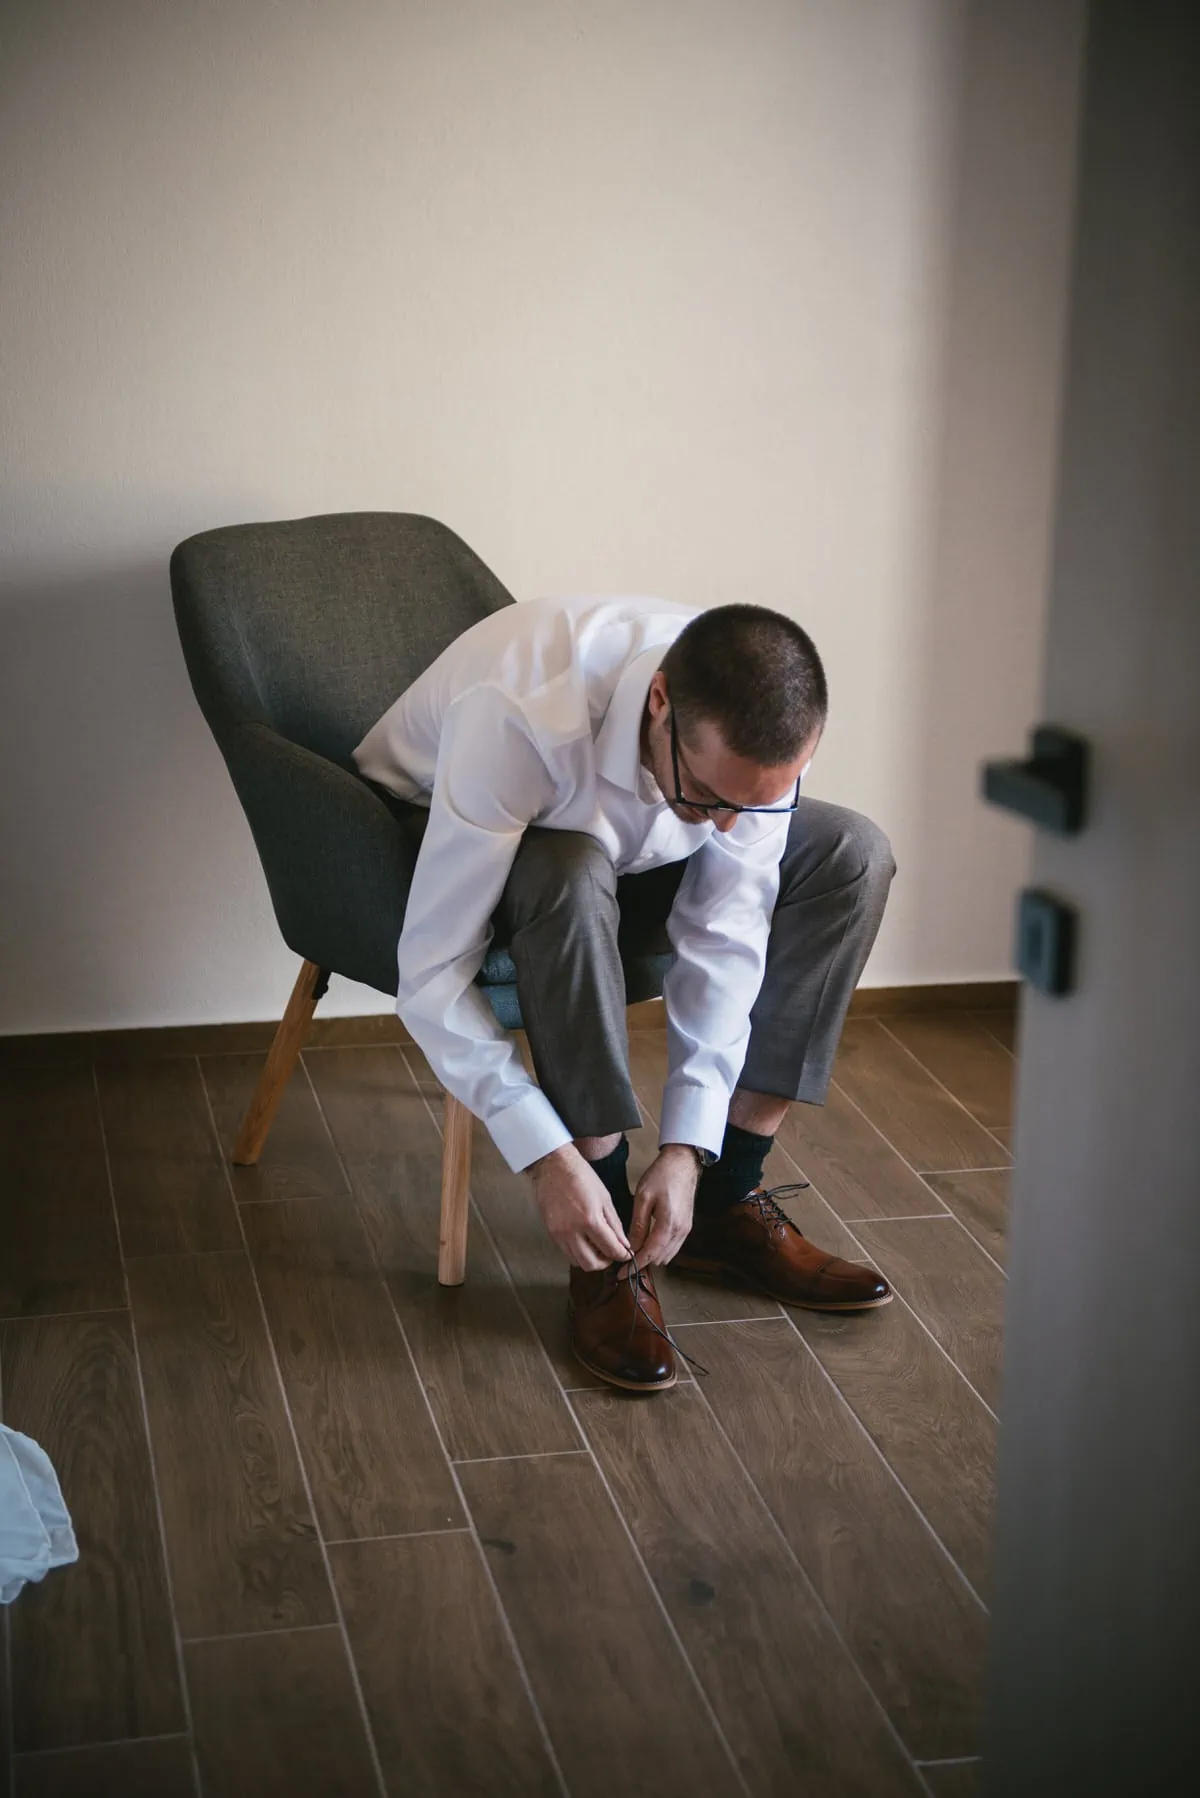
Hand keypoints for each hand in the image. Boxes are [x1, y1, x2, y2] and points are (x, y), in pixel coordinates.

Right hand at [526, 1144, 631, 1270]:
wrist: (553, 1165)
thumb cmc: (581, 1176)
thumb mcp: (605, 1198)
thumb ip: (615, 1224)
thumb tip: (623, 1244)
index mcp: (590, 1220)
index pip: (610, 1250)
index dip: (622, 1255)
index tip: (626, 1254)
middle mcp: (572, 1231)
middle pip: (591, 1264)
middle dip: (605, 1262)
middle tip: (611, 1253)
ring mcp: (559, 1233)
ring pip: (577, 1262)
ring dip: (591, 1259)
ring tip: (598, 1247)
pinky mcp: (551, 1233)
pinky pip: (566, 1252)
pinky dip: (578, 1252)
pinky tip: (584, 1240)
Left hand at [629, 1144, 698, 1267]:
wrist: (683, 1163)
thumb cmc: (661, 1176)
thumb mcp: (643, 1198)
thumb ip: (638, 1225)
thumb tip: (630, 1247)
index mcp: (669, 1225)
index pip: (650, 1254)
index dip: (634, 1266)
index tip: (621, 1274)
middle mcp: (680, 1232)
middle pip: (660, 1259)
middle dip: (642, 1262)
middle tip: (623, 1260)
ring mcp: (686, 1230)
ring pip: (668, 1255)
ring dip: (652, 1257)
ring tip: (633, 1252)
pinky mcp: (687, 1226)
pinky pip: (673, 1246)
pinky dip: (660, 1249)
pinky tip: (647, 1242)